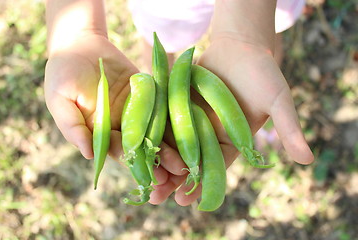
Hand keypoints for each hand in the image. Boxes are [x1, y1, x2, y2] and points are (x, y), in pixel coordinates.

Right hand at [45, 34, 186, 197]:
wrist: (81, 44)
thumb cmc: (63, 73)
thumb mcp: (60, 100)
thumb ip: (73, 127)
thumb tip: (89, 155)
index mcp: (102, 132)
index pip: (121, 152)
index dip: (137, 165)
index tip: (153, 180)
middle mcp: (122, 124)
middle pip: (144, 145)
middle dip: (160, 159)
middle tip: (178, 172)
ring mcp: (137, 109)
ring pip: (157, 129)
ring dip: (172, 143)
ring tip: (189, 156)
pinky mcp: (148, 92)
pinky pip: (163, 104)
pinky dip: (176, 116)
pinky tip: (191, 126)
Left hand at [151, 33, 314, 205]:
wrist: (239, 46)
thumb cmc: (262, 72)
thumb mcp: (278, 100)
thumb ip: (289, 128)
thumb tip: (309, 160)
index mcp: (231, 140)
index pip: (215, 167)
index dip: (201, 185)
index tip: (188, 202)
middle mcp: (208, 133)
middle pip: (189, 161)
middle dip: (173, 180)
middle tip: (157, 198)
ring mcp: (190, 119)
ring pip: (171, 145)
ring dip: (157, 162)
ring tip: (143, 181)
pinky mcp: (176, 103)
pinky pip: (162, 120)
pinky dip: (150, 134)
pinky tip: (136, 147)